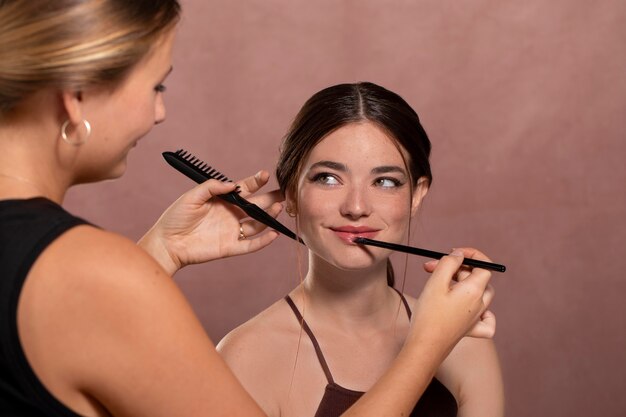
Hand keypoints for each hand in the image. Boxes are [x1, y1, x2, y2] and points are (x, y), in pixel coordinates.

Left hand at [138, 171, 282, 274]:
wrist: (166, 242)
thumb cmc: (176, 217)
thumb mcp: (192, 196)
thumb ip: (212, 188)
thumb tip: (233, 185)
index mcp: (223, 201)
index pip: (245, 190)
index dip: (255, 182)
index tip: (264, 175)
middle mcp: (231, 215)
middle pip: (256, 206)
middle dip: (270, 199)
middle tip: (284, 193)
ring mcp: (232, 231)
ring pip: (257, 224)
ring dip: (269, 217)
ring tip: (278, 208)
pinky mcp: (230, 247)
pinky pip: (250, 245)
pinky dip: (263, 241)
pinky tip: (273, 233)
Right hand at [409, 248, 495, 352]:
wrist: (425, 345)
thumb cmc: (429, 314)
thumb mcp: (436, 282)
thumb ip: (449, 263)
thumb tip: (460, 255)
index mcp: (474, 290)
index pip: (484, 266)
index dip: (471, 255)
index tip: (454, 252)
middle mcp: (480, 304)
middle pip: (477, 278)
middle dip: (455, 268)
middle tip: (431, 267)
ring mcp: (476, 318)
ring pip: (481, 294)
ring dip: (462, 284)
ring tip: (440, 284)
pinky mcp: (470, 330)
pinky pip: (486, 319)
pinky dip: (483, 311)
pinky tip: (471, 309)